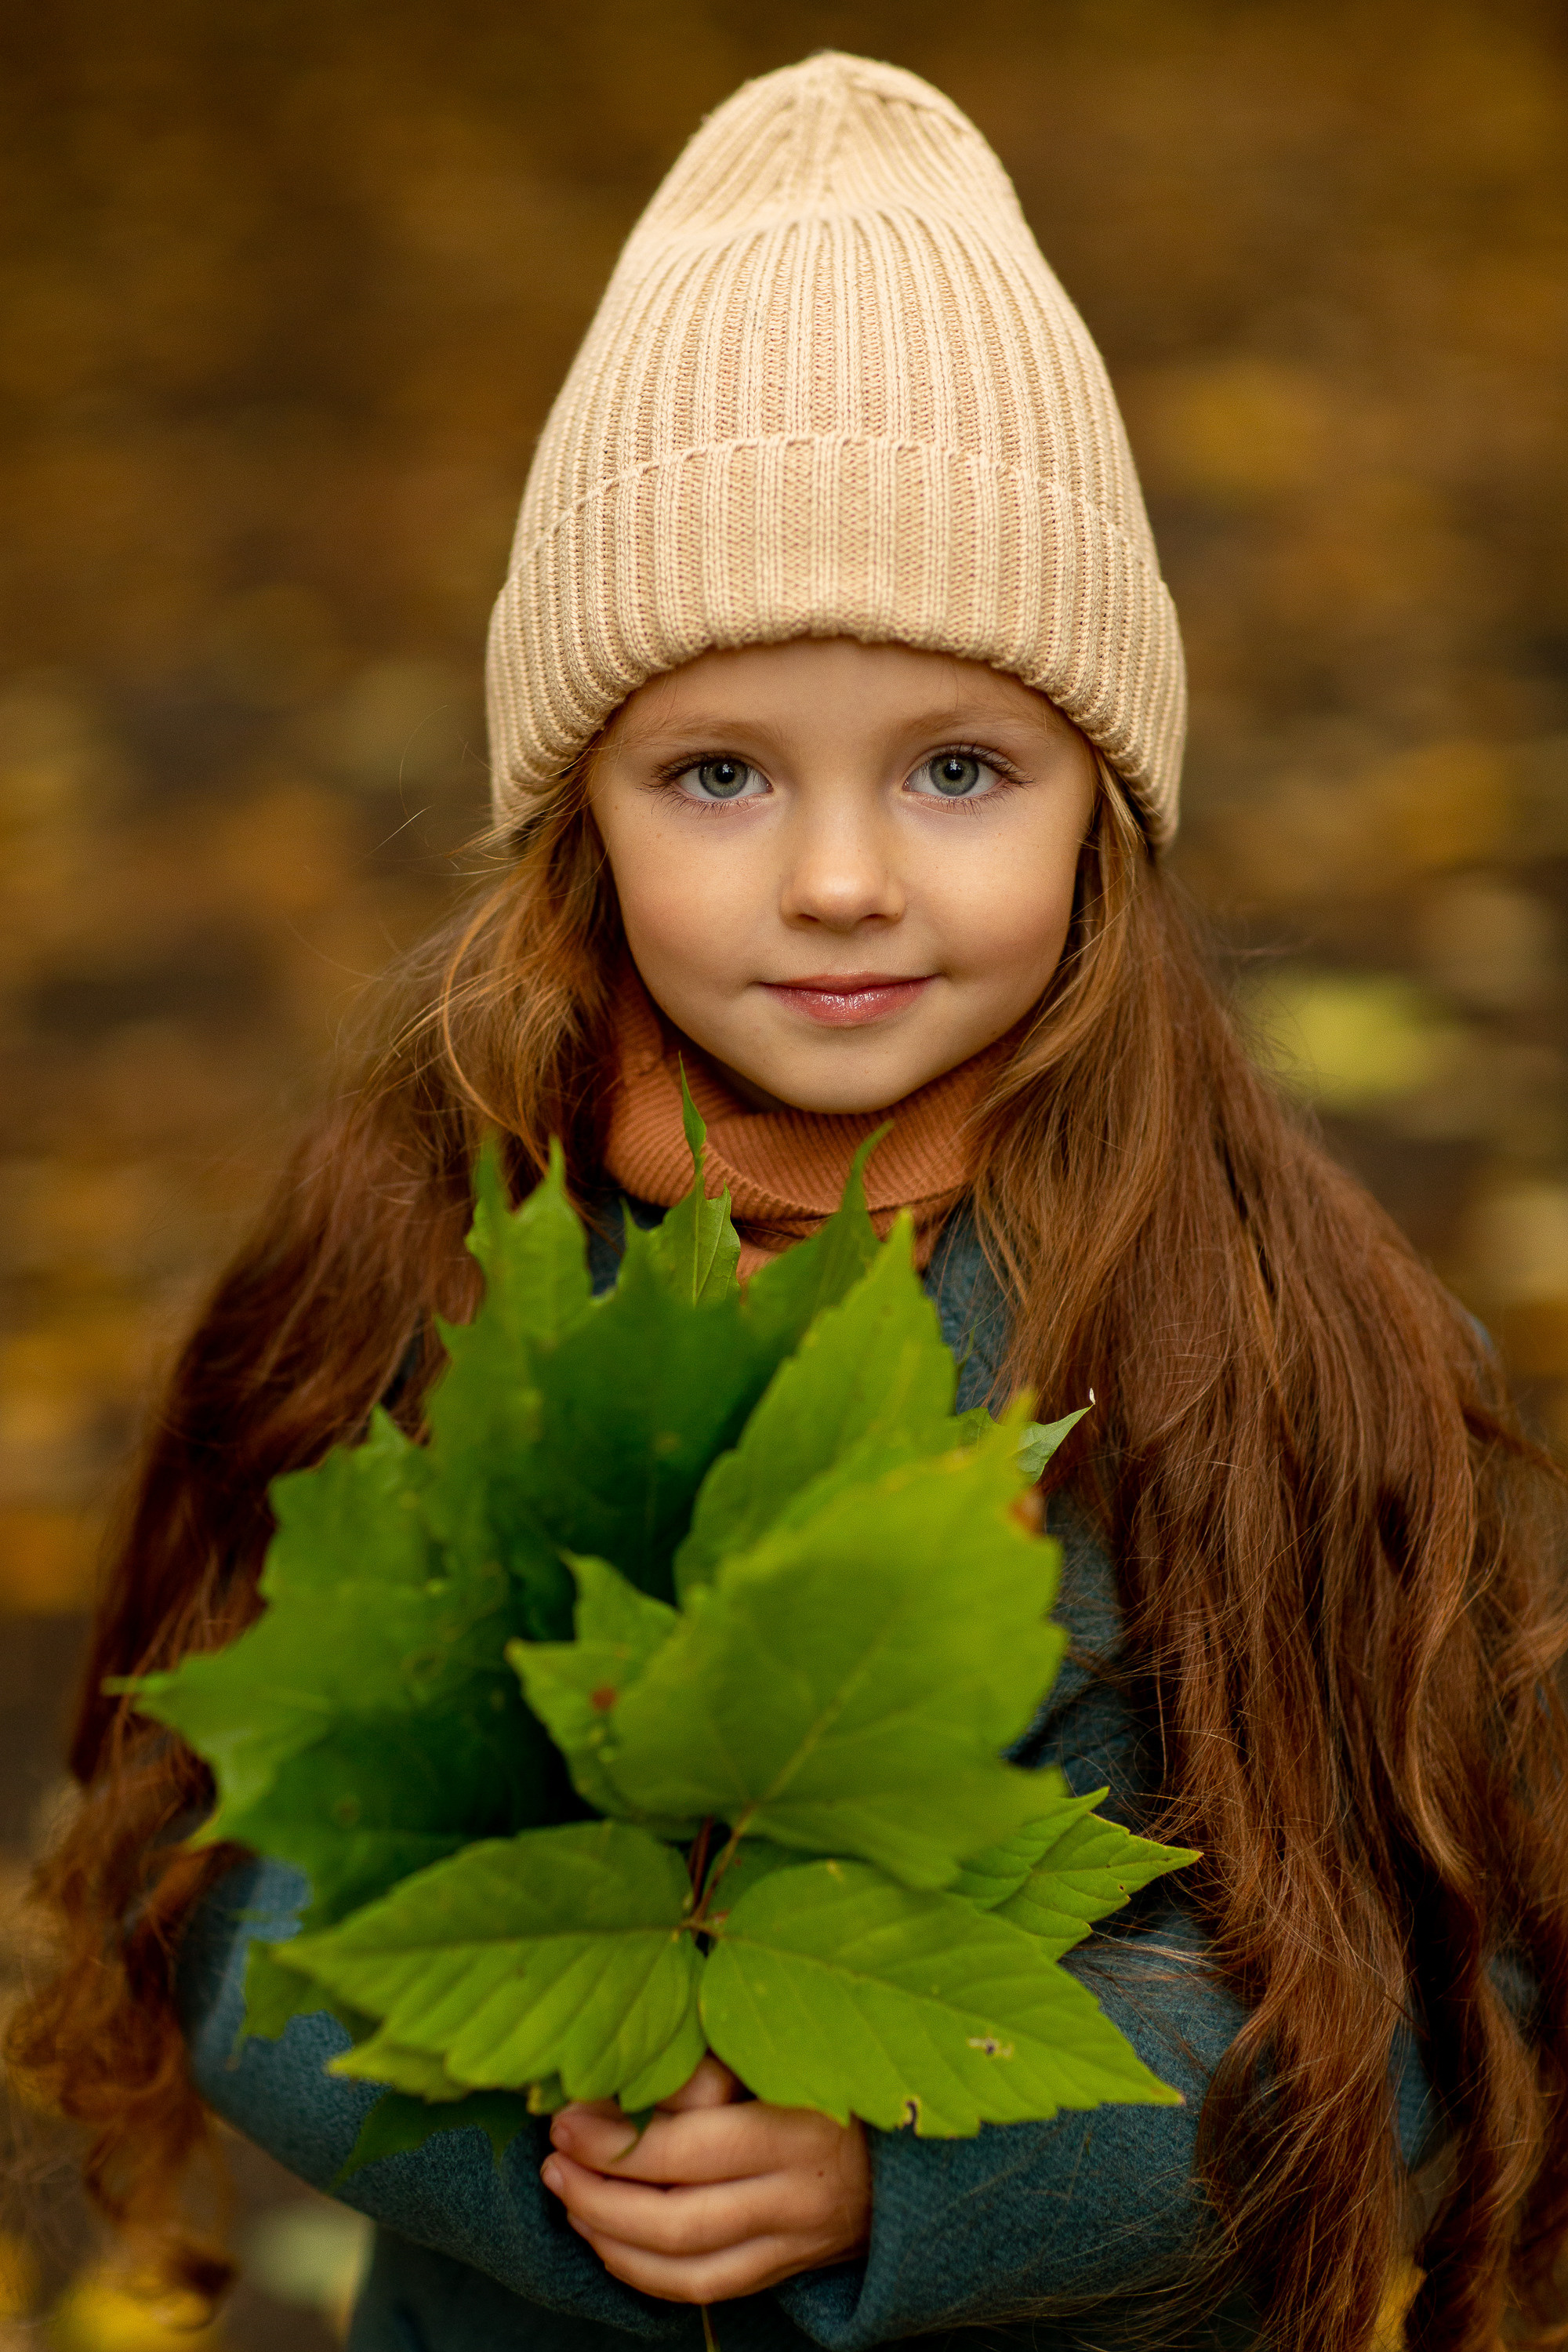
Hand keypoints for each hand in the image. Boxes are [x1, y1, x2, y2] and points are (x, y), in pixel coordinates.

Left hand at [540, 2055, 871, 2303]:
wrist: (908, 2139)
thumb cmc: (828, 2067)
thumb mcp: (776, 2047)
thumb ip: (707, 2063)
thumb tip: (622, 2074)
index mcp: (800, 2125)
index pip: (688, 2146)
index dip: (616, 2138)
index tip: (566, 2114)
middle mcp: (798, 2194)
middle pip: (678, 2215)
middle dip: (600, 2191)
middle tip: (553, 2158)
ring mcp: (794, 2241)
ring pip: (687, 2264)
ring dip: (612, 2236)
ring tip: (567, 2197)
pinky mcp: (787, 2269)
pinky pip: (705, 2288)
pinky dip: (645, 2273)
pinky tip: (606, 2241)